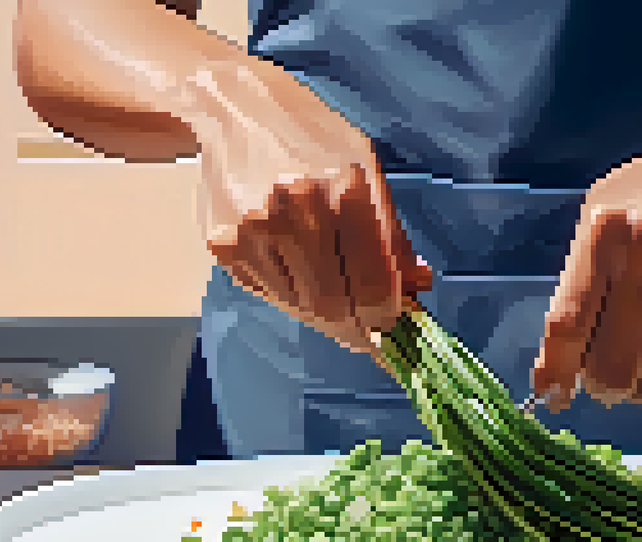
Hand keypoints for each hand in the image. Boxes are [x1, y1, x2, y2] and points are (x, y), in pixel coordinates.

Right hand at [184, 61, 431, 352]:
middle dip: (356, 327)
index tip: (393, 330)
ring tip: (332, 292)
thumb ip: (390, 233)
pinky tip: (294, 266)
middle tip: (368, 333)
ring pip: (299, 306)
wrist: (233, 108)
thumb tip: (416, 287)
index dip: (385, 318)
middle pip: (333, 304)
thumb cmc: (310, 136)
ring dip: (323, 313)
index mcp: (342, 187)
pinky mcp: (224, 244)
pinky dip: (289, 295)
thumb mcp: (366, 167)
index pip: (371, 283)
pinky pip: (268, 292)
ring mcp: (254, 230)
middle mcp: (295, 209)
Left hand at [531, 75, 641, 412]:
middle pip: (611, 363)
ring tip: (641, 384)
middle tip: (606, 387)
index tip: (552, 396)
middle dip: (604, 390)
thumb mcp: (606, 211)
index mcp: (604, 233)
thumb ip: (578, 278)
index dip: (555, 371)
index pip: (566, 323)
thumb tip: (554, 360)